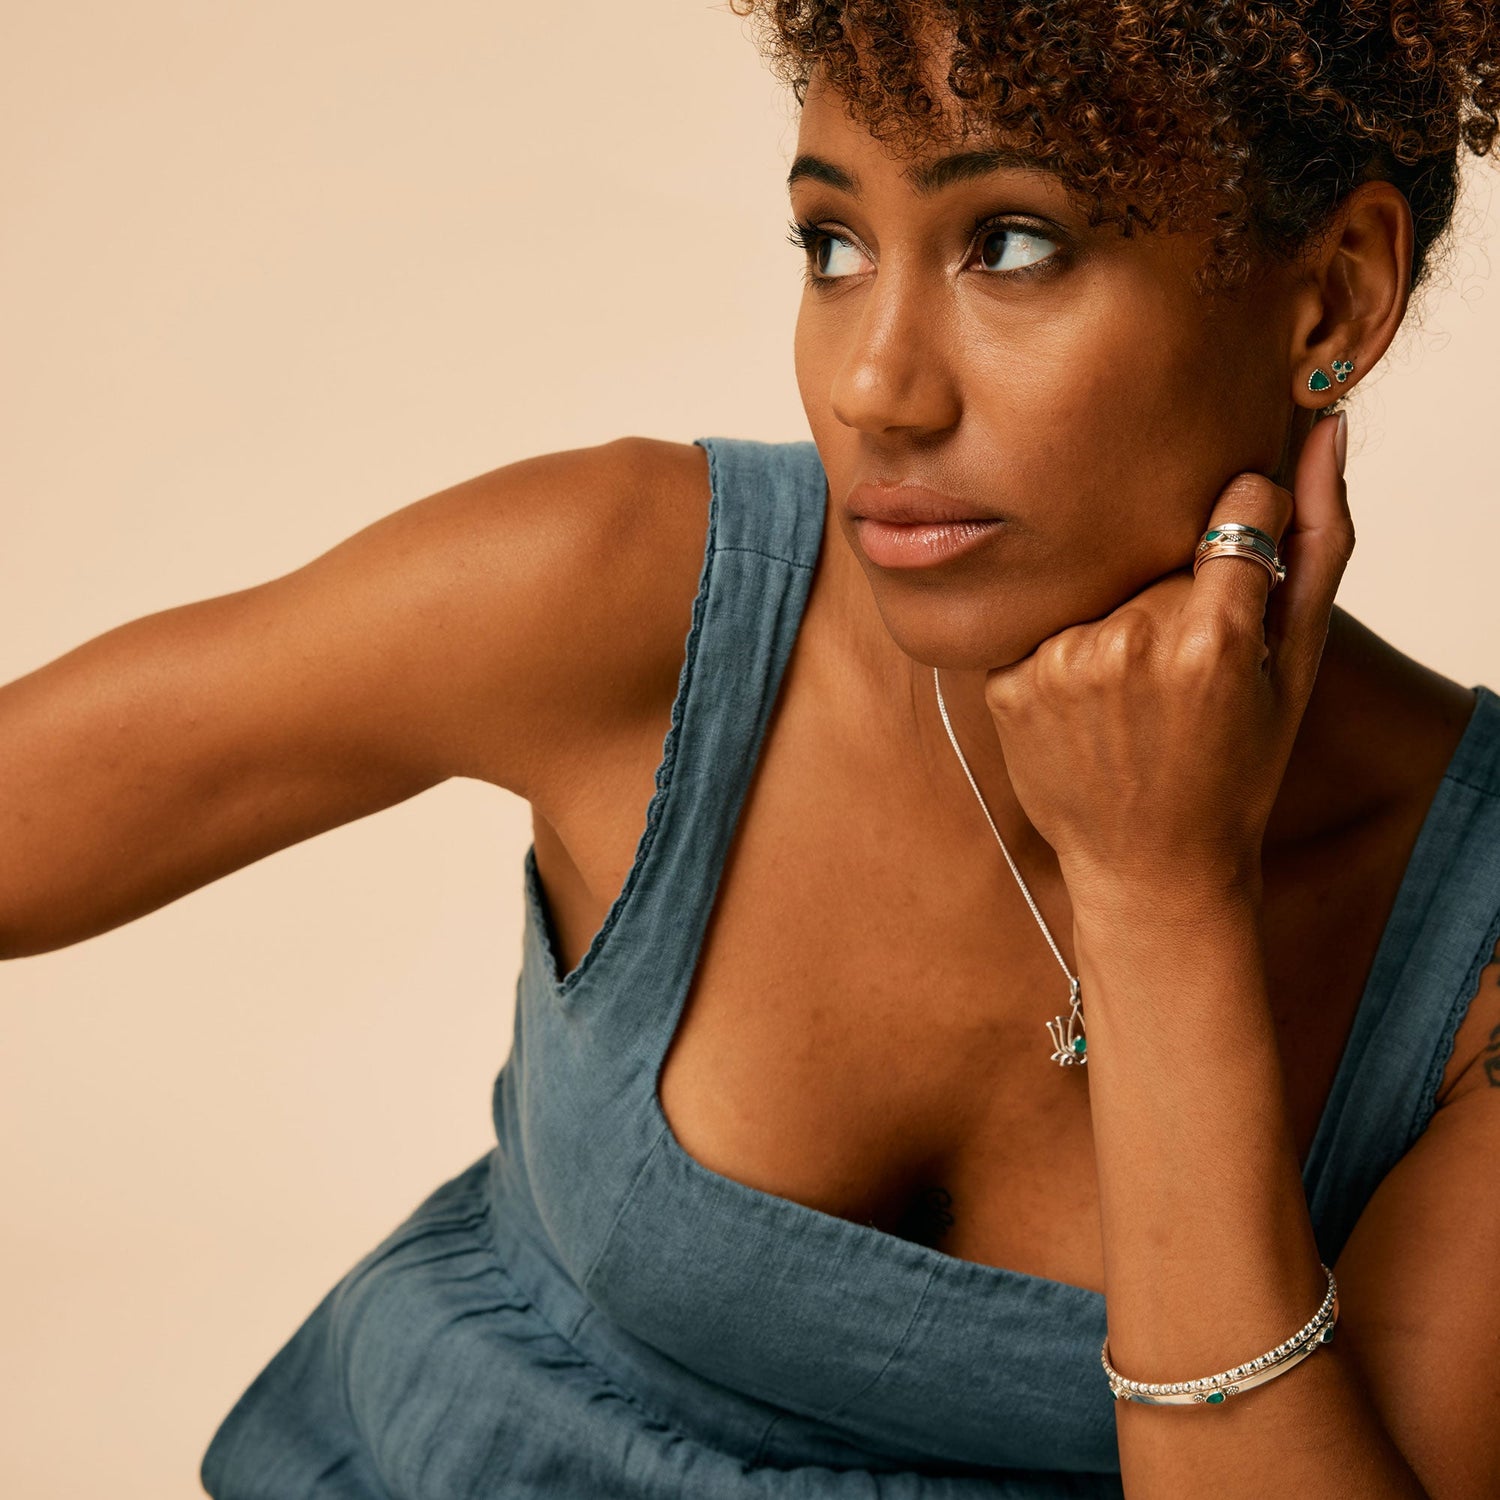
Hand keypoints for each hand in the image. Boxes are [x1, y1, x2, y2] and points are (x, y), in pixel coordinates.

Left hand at [983, 413, 1353, 907]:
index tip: (1236, 582)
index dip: (1242, 541)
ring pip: (1100, 582)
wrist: (1152, 867)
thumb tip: (1321, 429)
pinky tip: (1086, 702)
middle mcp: (1128, 640)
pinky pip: (1045, 621)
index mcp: (1213, 636)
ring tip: (1133, 691)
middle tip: (1180, 669)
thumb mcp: (1297, 665)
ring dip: (1117, 616)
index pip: (1235, 510)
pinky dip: (1064, 648)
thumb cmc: (1236, 769)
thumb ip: (1316, 543)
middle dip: (1174, 587)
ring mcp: (1060, 662)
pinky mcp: (1009, 681)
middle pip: (1157, 550)